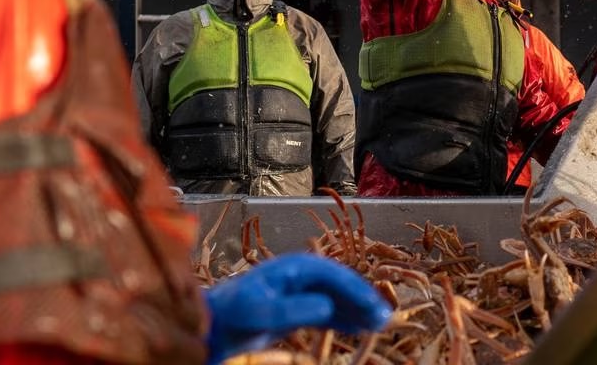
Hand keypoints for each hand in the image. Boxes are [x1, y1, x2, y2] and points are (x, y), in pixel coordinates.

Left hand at [204, 253, 390, 362]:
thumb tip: (326, 306)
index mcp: (293, 268)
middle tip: (384, 317)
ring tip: (378, 324)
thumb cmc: (231, 316)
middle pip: (340, 285)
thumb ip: (293, 309)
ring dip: (358, 310)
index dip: (355, 289)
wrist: (212, 328)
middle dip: (363, 299)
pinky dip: (345, 319)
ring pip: (338, 299)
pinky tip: (359, 328)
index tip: (372, 305)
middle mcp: (301, 276)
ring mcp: (300, 293)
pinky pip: (329, 312)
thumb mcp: (259, 312)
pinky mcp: (298, 310)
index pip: (333, 275)